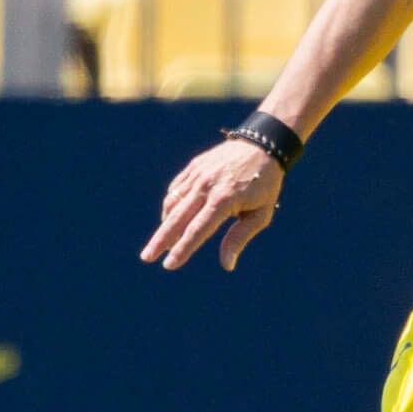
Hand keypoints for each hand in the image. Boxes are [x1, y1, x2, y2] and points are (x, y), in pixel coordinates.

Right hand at [142, 139, 285, 271]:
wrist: (262, 145)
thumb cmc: (265, 184)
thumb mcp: (261, 213)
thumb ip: (240, 238)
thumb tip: (227, 265)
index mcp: (224, 199)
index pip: (198, 229)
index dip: (183, 249)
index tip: (169, 265)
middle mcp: (206, 186)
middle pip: (177, 218)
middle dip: (160, 240)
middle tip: (147, 257)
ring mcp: (197, 175)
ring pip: (172, 203)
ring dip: (165, 224)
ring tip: (162, 242)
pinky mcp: (193, 167)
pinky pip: (176, 189)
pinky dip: (171, 205)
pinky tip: (172, 218)